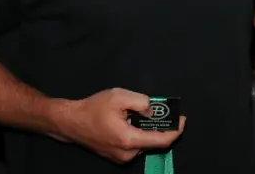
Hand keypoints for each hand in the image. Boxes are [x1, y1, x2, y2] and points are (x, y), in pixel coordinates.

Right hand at [52, 88, 186, 163]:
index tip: (183, 120)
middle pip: (153, 142)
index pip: (161, 141)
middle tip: (158, 110)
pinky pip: (134, 145)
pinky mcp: (116, 157)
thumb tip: (152, 110)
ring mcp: (121, 158)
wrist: (70, 122)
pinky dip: (137, 134)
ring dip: (146, 130)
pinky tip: (128, 122)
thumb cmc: (93, 108)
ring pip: (143, 143)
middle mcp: (127, 154)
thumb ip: (141, 102)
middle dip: (158, 126)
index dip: (176, 131)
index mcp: (129, 140)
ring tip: (136, 114)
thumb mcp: (119, 96)